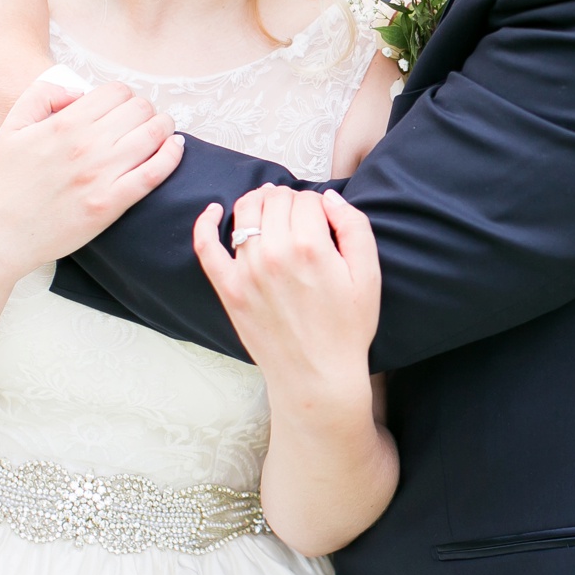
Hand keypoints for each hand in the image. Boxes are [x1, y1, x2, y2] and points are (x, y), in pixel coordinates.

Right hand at [0, 78, 183, 277]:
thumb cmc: (5, 182)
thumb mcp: (12, 127)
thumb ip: (41, 95)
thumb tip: (78, 90)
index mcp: (64, 123)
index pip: (116, 92)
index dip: (123, 96)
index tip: (122, 109)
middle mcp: (86, 145)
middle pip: (139, 109)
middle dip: (145, 110)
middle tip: (141, 122)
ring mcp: (101, 175)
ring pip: (154, 134)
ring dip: (163, 127)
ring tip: (162, 131)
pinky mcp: (112, 203)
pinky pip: (155, 172)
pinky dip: (172, 155)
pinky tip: (175, 148)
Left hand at [192, 187, 380, 405]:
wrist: (318, 376)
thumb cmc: (347, 329)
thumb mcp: (368, 276)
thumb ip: (355, 227)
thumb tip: (329, 197)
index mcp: (311, 247)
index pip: (307, 199)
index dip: (317, 203)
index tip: (322, 218)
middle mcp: (275, 253)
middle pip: (276, 200)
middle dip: (289, 199)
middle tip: (299, 214)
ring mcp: (246, 271)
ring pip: (246, 212)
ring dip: (258, 202)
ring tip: (269, 207)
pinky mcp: (229, 289)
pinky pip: (206, 246)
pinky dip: (205, 223)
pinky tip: (214, 211)